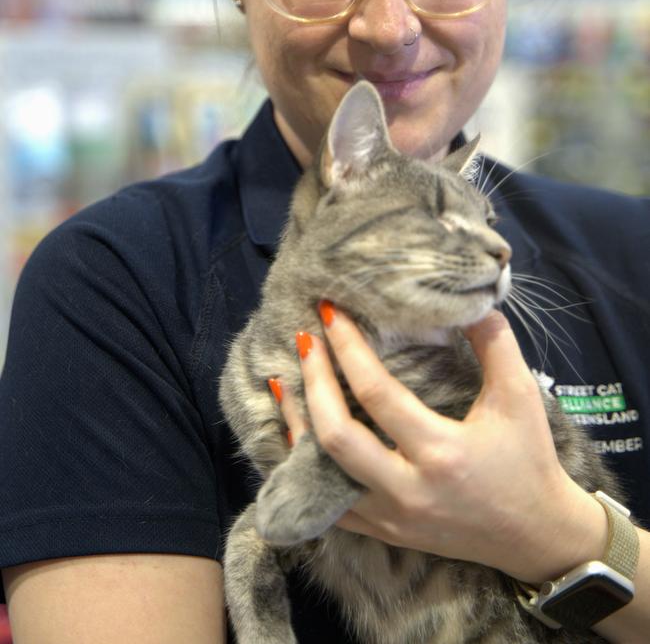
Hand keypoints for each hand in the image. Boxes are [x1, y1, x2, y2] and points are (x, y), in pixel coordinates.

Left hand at [284, 306, 608, 584]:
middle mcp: (408, 489)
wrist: (539, 536)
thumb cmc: (529, 460)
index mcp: (441, 452)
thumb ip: (494, 342)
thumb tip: (467, 299)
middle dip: (312, 381)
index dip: (348, 348)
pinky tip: (296, 434)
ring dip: (296, 424)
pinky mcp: (385, 533)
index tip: (330, 313)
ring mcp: (391, 517)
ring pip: (321, 473)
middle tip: (303, 338)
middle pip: (335, 436)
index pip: (376, 393)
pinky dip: (305, 466)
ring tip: (283, 381)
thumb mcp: (520, 396)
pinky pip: (328, 503)